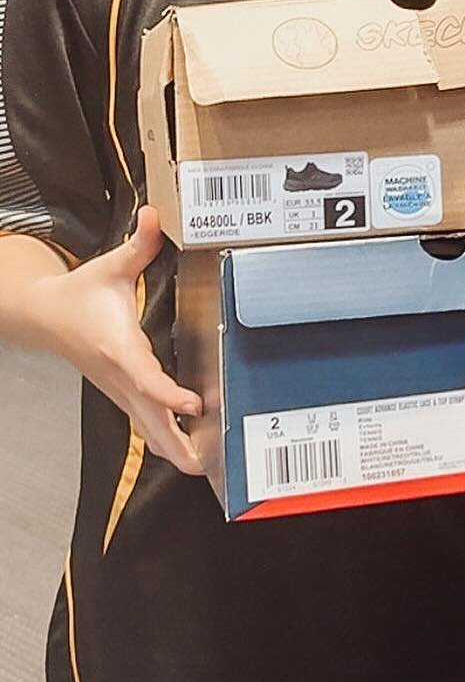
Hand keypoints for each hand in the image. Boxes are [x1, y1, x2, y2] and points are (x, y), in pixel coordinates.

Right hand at [25, 206, 203, 475]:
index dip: (168, 394)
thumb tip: (157, 214)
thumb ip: (139, 244)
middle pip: (148, 417)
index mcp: (119, 347)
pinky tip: (186, 449)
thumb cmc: (80, 293)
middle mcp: (120, 374)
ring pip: (146, 425)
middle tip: (203, 463)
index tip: (193, 404)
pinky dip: (164, 436)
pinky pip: (144, 420)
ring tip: (201, 466)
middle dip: (173, 441)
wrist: (44, 316)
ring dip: (171, 446)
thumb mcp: (110, 267)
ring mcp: (119, 388)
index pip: (145, 378)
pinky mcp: (121, 392)